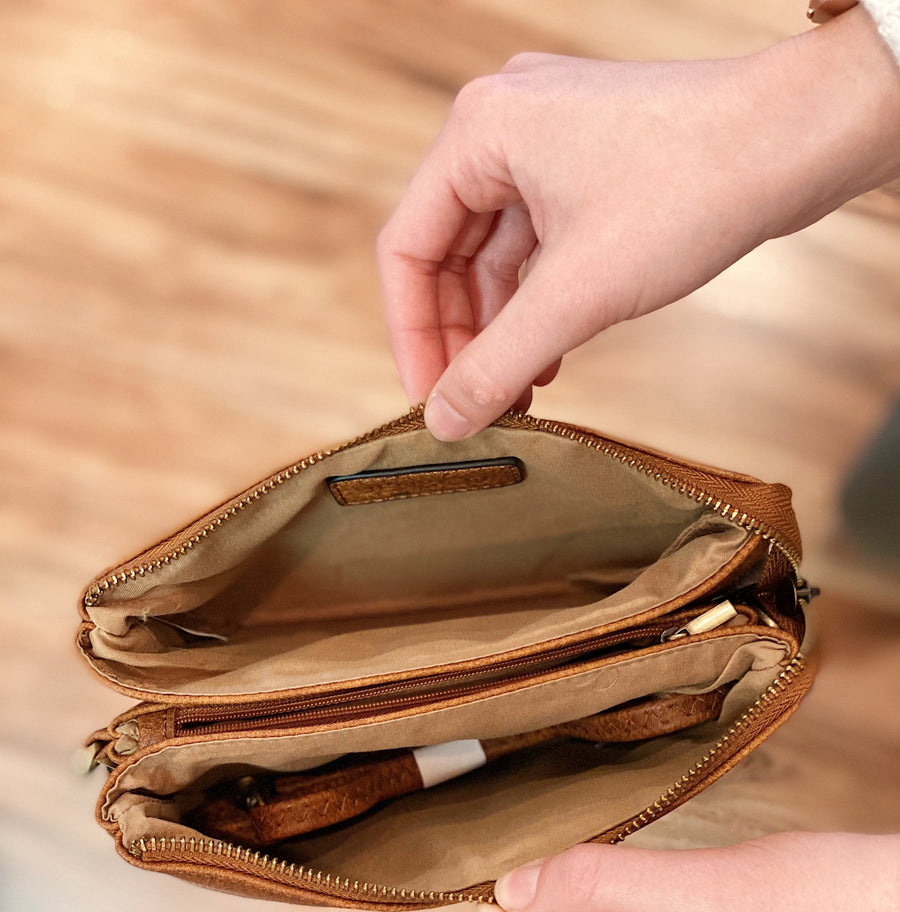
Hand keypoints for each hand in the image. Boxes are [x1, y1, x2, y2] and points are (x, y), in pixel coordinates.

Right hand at [377, 10, 899, 438]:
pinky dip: (540, 303)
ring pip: (496, 255)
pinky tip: (549, 357)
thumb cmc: (693, 186)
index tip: (430, 399)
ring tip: (517, 393)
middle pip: (447, 253)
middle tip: (475, 403)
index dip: (413, 336)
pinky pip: (540, 245)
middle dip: (463, 336)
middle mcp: (505, 126)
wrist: (798, 141)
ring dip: (503, 327)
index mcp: (479, 131)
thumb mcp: (577, 294)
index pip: (406, 247)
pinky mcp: (592, 165)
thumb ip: (497, 363)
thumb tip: (445, 421)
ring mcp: (551, 143)